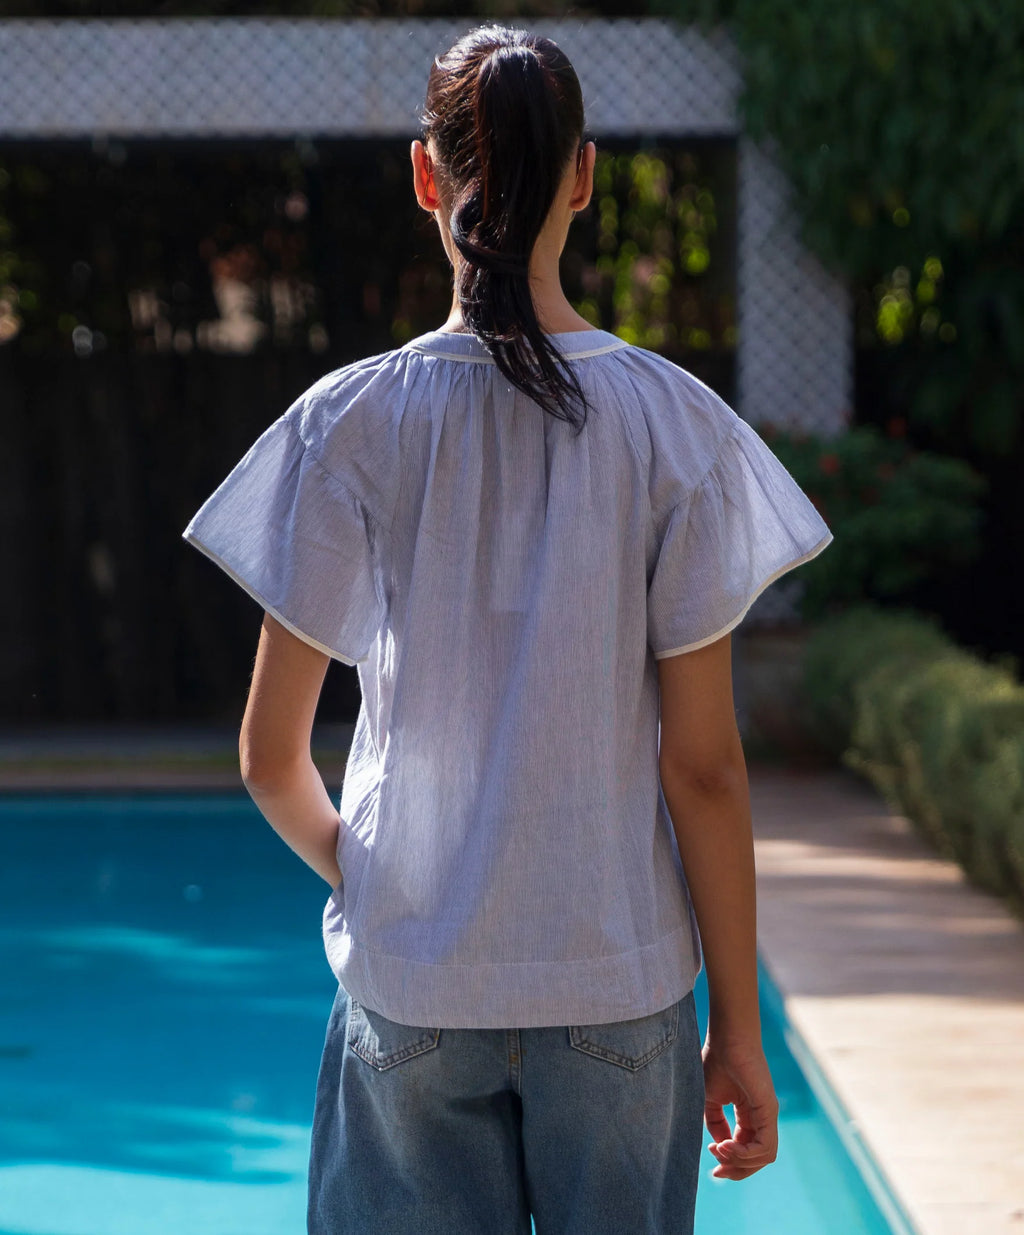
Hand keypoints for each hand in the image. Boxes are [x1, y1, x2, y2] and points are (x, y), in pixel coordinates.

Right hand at [702, 1038, 778, 1179]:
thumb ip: (714, 1122)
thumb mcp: (709, 1098)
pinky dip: (745, 1154)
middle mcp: (761, 1118)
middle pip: (756, 1160)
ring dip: (739, 1163)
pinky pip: (764, 1147)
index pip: (746, 1149)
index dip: (729, 1161)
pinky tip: (726, 1146)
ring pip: (763, 1158)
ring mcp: (768, 1116)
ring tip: (720, 1150)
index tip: (711, 1158)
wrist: (727, 1037)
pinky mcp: (769, 1112)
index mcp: (748, 1115)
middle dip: (735, 1170)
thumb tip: (720, 1145)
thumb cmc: (717, 1059)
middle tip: (716, 1170)